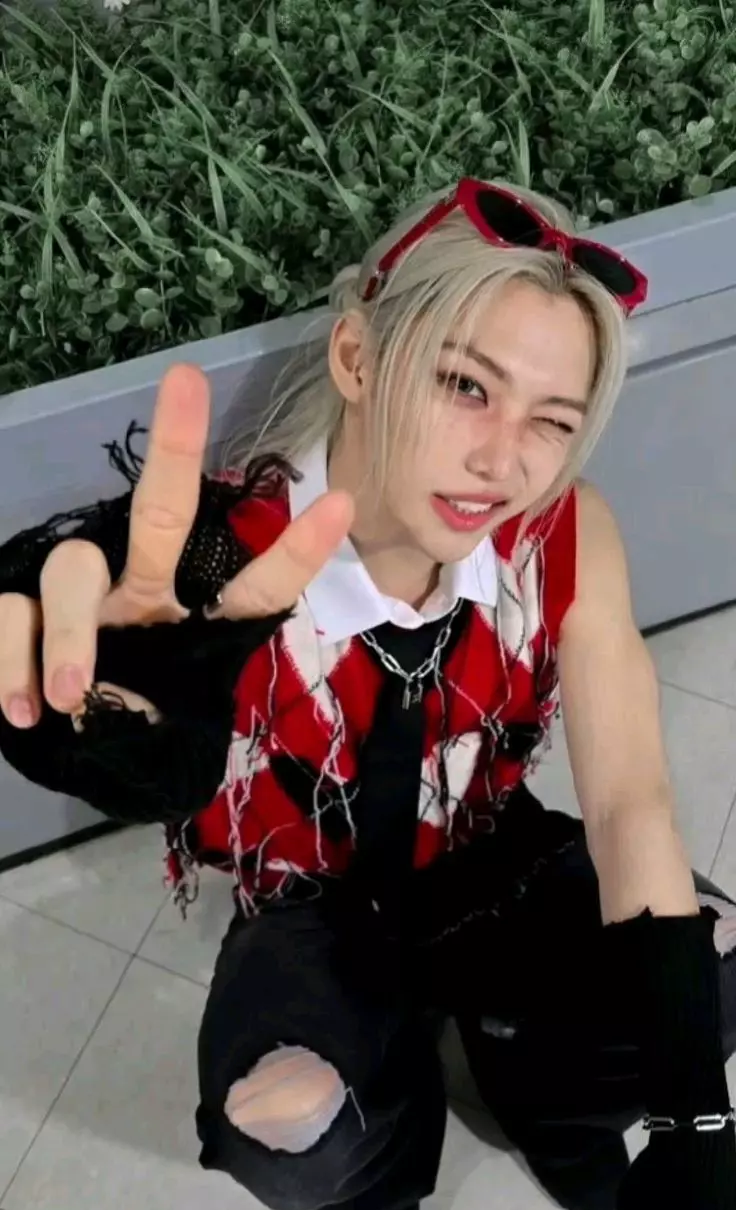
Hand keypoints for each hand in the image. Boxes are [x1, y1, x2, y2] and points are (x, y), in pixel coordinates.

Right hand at [0, 363, 353, 727]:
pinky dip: (12, 664)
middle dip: (174, 448)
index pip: (252, 589)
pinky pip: (9, 615)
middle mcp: (140, 593)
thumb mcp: (161, 733)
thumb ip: (151, 716)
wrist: (60, 755)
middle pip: (161, 515)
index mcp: (192, 622)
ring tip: (72, 698)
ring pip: (72, 570)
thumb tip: (101, 704)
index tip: (343, 504)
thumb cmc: (122, 732)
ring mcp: (79, 598)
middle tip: (186, 382)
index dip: (293, 554)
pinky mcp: (16, 610)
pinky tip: (24, 712)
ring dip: (71, 633)